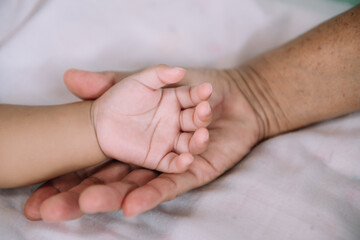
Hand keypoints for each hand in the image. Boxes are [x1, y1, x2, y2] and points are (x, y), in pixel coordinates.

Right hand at [24, 65, 261, 220]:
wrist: (234, 95)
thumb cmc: (192, 86)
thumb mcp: (149, 80)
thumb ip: (113, 81)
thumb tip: (70, 78)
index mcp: (133, 141)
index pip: (95, 164)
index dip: (67, 180)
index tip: (38, 197)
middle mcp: (145, 157)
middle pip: (111, 181)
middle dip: (83, 194)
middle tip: (52, 211)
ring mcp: (167, 165)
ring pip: (135, 186)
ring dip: (112, 196)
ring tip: (87, 203)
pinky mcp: (191, 171)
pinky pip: (171, 184)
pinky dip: (154, 192)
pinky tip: (133, 204)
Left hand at [92, 65, 212, 172]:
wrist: (98, 122)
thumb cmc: (120, 97)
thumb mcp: (140, 81)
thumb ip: (159, 74)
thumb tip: (180, 70)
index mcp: (173, 102)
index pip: (192, 97)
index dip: (200, 94)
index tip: (207, 89)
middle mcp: (175, 122)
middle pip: (195, 121)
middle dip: (202, 116)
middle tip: (204, 109)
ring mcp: (169, 141)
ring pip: (190, 143)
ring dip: (199, 141)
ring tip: (202, 135)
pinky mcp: (158, 158)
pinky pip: (173, 163)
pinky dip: (181, 163)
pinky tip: (187, 159)